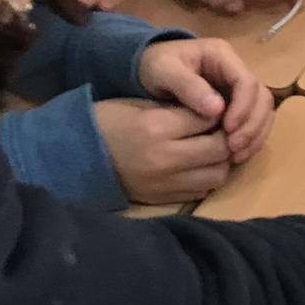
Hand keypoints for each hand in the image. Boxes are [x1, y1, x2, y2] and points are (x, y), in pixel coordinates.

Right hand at [93, 99, 235, 203]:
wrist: (78, 157)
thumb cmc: (109, 122)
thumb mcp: (142, 105)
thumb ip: (179, 110)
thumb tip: (217, 112)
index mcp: (157, 127)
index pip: (207, 117)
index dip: (217, 111)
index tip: (216, 107)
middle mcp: (165, 158)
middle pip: (219, 149)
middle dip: (226, 136)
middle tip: (221, 128)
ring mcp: (166, 183)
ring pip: (218, 174)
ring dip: (221, 161)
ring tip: (212, 148)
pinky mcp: (165, 199)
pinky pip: (203, 191)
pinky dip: (208, 177)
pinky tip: (200, 165)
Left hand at [138, 37, 276, 166]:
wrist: (147, 70)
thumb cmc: (154, 66)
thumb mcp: (163, 71)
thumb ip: (187, 86)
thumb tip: (217, 109)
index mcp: (222, 55)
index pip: (246, 81)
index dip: (243, 107)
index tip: (228, 129)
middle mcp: (236, 69)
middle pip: (261, 98)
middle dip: (252, 124)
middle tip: (234, 148)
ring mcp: (238, 87)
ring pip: (262, 111)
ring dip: (255, 134)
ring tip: (237, 155)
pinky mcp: (236, 103)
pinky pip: (253, 121)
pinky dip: (250, 139)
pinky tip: (237, 155)